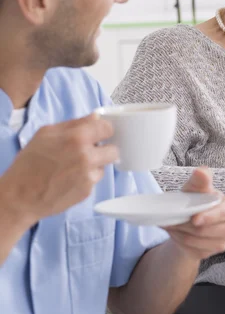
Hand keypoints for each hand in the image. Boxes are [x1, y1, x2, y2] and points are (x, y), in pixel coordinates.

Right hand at [1, 113, 118, 227]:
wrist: (21, 196)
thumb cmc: (29, 163)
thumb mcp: (46, 134)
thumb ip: (74, 123)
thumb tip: (95, 117)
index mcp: (77, 137)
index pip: (107, 128)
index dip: (103, 130)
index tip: (100, 133)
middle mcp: (87, 157)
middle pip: (113, 150)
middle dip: (104, 149)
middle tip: (90, 151)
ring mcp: (89, 176)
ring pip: (104, 165)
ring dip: (95, 164)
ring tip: (74, 167)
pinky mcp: (88, 191)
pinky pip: (94, 179)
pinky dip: (87, 178)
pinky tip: (70, 178)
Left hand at [164, 167, 224, 260]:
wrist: (189, 223)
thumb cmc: (195, 202)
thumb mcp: (194, 189)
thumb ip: (199, 181)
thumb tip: (202, 171)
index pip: (223, 214)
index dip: (209, 217)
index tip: (195, 219)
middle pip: (208, 230)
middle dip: (187, 225)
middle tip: (173, 218)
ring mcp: (224, 242)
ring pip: (198, 240)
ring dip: (181, 232)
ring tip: (173, 224)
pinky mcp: (212, 253)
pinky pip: (194, 249)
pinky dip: (181, 241)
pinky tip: (178, 233)